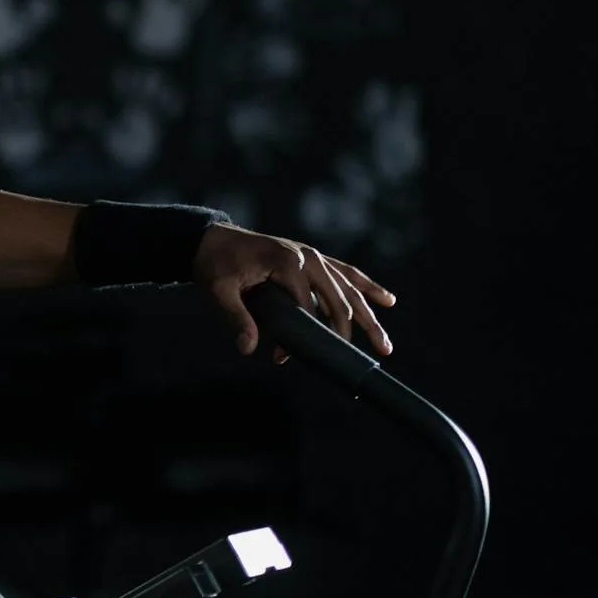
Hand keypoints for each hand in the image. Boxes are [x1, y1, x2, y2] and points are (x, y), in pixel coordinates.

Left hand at [191, 222, 394, 359]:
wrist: (210, 239)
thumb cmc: (215, 265)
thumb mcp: (219, 291)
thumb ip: (236, 318)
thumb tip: (248, 348)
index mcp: (288, 263)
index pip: (306, 309)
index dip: (301, 337)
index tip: (281, 357)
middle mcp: (307, 257)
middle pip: (340, 299)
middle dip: (355, 331)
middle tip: (372, 357)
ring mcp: (312, 255)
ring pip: (349, 288)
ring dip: (370, 315)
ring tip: (385, 344)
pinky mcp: (311, 257)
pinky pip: (344, 272)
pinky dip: (365, 286)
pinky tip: (386, 300)